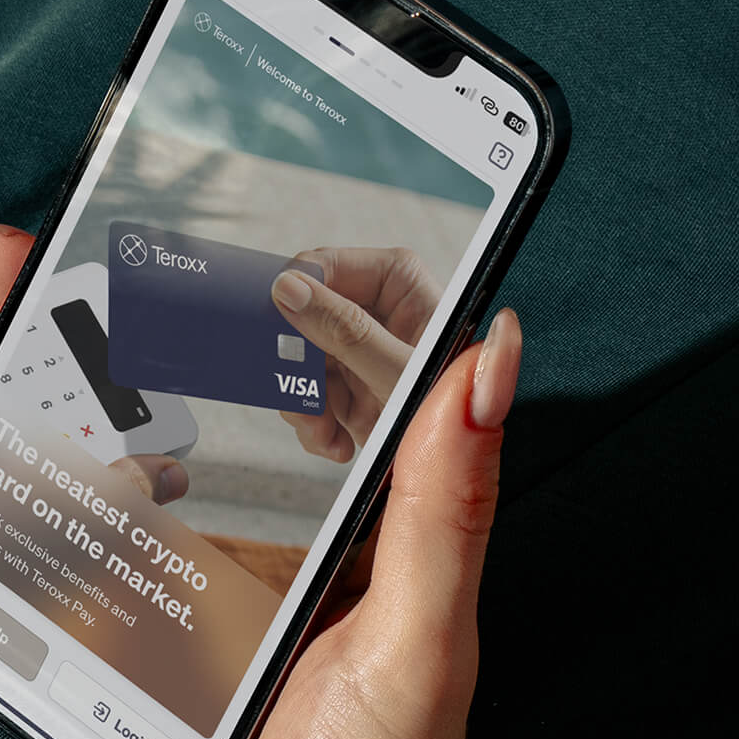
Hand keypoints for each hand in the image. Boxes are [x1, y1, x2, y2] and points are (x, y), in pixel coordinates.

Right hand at [0, 223, 524, 738]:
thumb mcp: (420, 654)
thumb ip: (445, 506)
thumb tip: (494, 348)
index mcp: (339, 520)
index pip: (290, 359)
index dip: (238, 272)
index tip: (186, 209)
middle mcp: (246, 535)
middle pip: (153, 386)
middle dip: (74, 311)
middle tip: (4, 254)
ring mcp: (159, 588)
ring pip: (66, 456)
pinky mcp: (91, 649)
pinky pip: (10, 558)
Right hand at [271, 246, 444, 462]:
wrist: (465, 472)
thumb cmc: (459, 412)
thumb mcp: (399, 371)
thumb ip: (345, 330)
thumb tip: (290, 290)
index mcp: (401, 286)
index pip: (330, 266)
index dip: (297, 292)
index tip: (274, 322)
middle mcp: (379, 315)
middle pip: (307, 319)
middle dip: (299, 364)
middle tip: (297, 388)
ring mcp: (364, 355)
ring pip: (302, 363)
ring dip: (305, 404)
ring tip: (324, 431)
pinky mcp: (355, 391)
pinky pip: (311, 396)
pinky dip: (316, 425)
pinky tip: (338, 443)